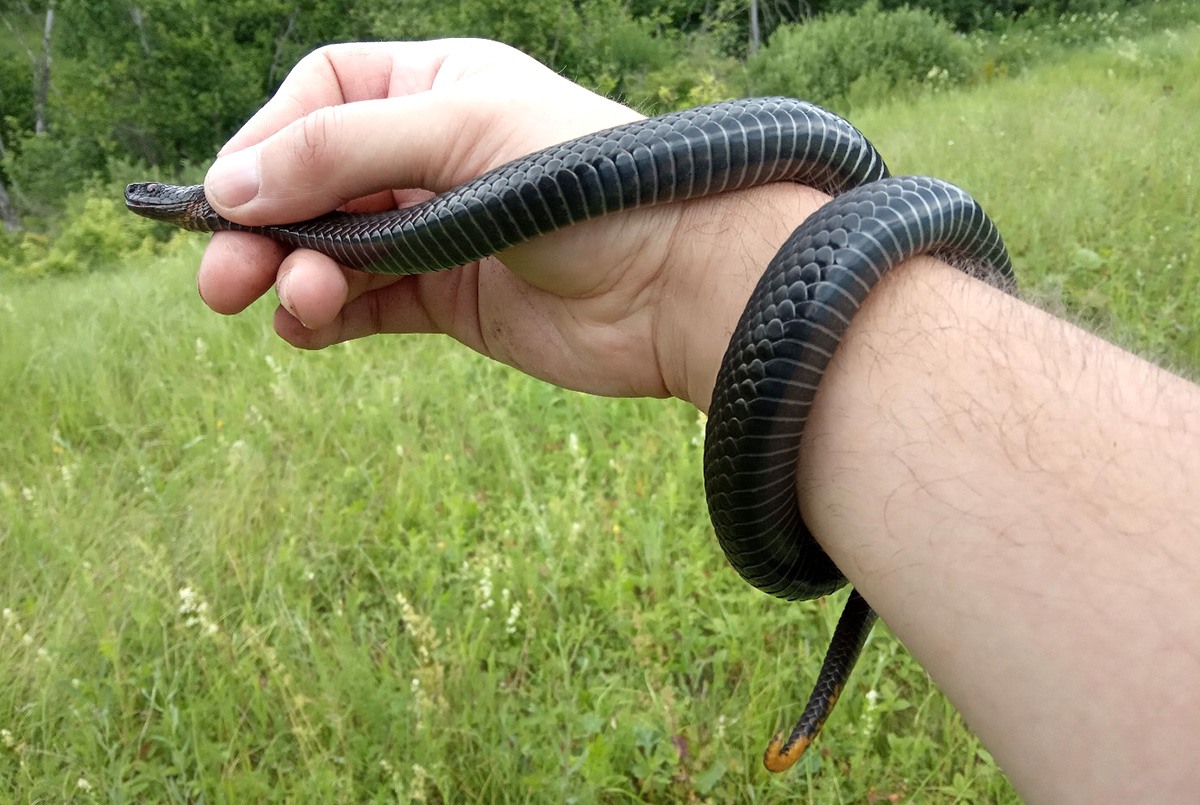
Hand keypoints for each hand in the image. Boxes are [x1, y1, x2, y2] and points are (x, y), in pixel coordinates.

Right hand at [198, 39, 823, 405]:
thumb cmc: (591, 186)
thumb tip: (230, 186)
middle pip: (314, 182)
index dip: (267, 143)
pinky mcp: (454, 300)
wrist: (684, 284)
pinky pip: (368, 304)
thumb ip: (344, 151)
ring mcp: (441, 231)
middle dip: (263, 226)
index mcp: (439, 89)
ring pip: (333, 248)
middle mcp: (433, 156)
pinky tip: (305, 327)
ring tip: (290, 302)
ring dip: (294, 275)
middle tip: (223, 280)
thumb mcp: (464, 136)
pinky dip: (328, 316)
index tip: (233, 197)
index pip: (320, 99)